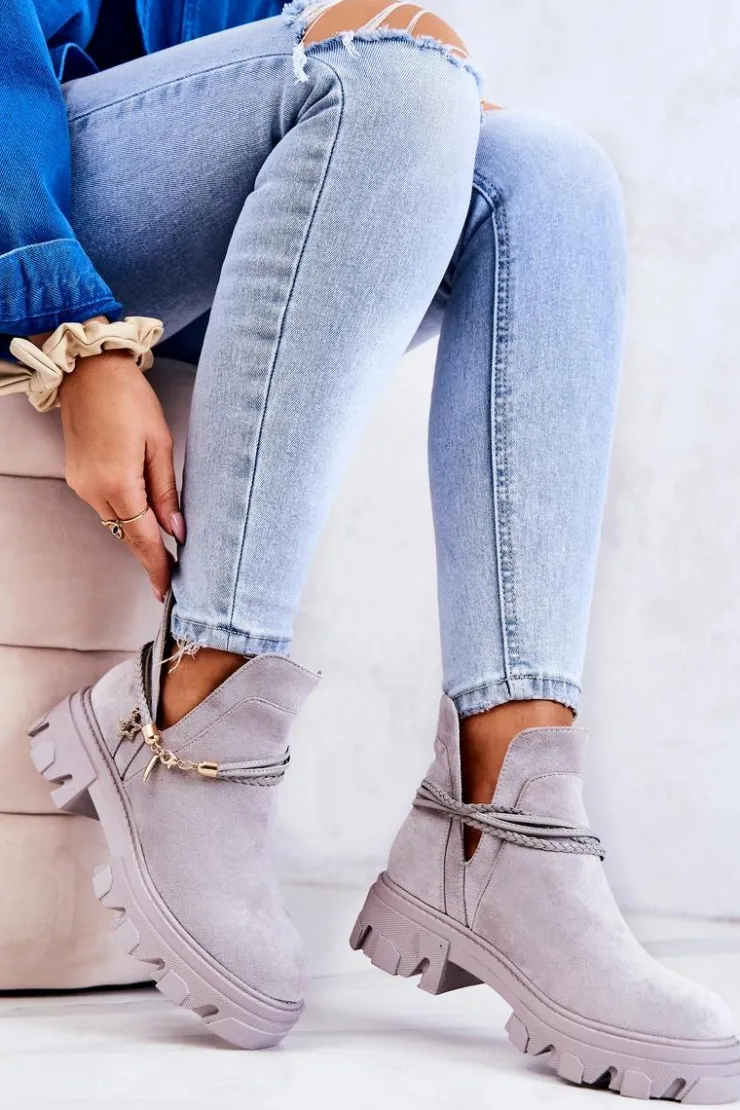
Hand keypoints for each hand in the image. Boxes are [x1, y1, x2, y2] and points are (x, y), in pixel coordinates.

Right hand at [57, 351, 183, 599]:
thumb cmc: (129, 398)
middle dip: (149, 555)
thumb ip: (166, 491)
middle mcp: (93, 490)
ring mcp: (81, 484)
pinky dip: (126, 515)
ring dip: (139, 534)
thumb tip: (177, 530)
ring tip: (166, 549)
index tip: (168, 590)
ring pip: (116, 522)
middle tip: (172, 577)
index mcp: (117, 484)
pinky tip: (145, 516)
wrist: (89, 371)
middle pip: (127, 535)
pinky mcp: (78, 476)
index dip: (157, 566)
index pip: (142, 538)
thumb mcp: (160, 444)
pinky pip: (106, 506)